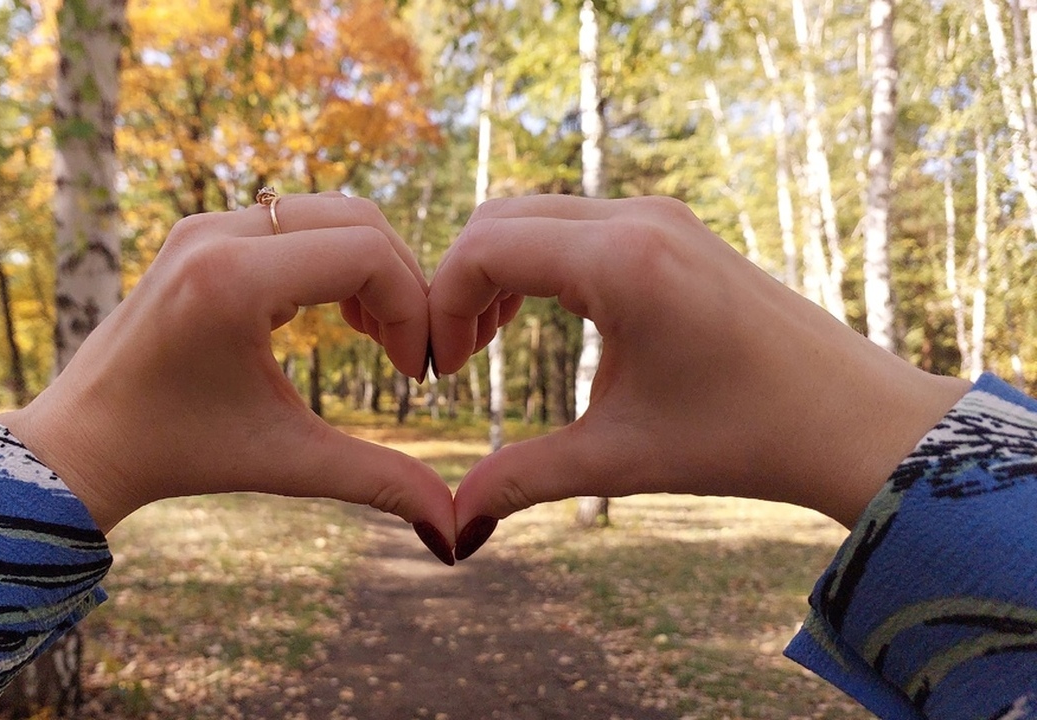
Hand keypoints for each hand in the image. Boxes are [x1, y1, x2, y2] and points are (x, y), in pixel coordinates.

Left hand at [0, 193, 455, 563]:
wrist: (85, 442)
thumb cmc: (178, 453)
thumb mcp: (285, 461)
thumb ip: (378, 482)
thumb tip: (456, 532)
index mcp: (232, 280)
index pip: (366, 255)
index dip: (413, 308)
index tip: (412, 372)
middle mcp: (216, 234)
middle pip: (358, 218)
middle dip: (401, 283)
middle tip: (405, 353)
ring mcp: (206, 225)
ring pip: (330, 212)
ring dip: (370, 267)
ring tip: (375, 337)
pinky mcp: (203, 232)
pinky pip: (296, 221)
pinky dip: (333, 258)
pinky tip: (339, 318)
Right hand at [428, 195, 969, 556]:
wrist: (854, 420)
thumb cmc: (746, 437)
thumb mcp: (621, 458)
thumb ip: (523, 479)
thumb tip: (452, 526)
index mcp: (621, 263)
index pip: (484, 248)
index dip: (441, 305)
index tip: (444, 372)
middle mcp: (638, 218)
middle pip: (498, 218)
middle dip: (460, 284)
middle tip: (459, 359)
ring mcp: (660, 215)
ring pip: (535, 215)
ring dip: (497, 270)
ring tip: (490, 342)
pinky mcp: (674, 228)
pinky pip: (575, 222)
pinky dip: (538, 261)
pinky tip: (541, 319)